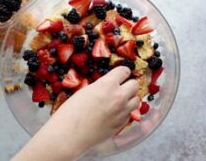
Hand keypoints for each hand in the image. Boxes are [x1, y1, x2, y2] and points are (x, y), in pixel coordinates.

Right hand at [13, 66, 139, 160]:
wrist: (69, 134)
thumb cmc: (70, 111)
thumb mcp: (85, 90)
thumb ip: (100, 86)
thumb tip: (107, 85)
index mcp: (108, 84)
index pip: (125, 71)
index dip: (122, 72)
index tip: (121, 74)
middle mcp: (119, 96)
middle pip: (135, 85)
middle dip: (129, 84)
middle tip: (121, 87)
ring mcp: (122, 111)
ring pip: (137, 100)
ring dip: (130, 98)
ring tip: (121, 100)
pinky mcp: (121, 124)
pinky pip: (130, 114)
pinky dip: (125, 111)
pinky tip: (115, 113)